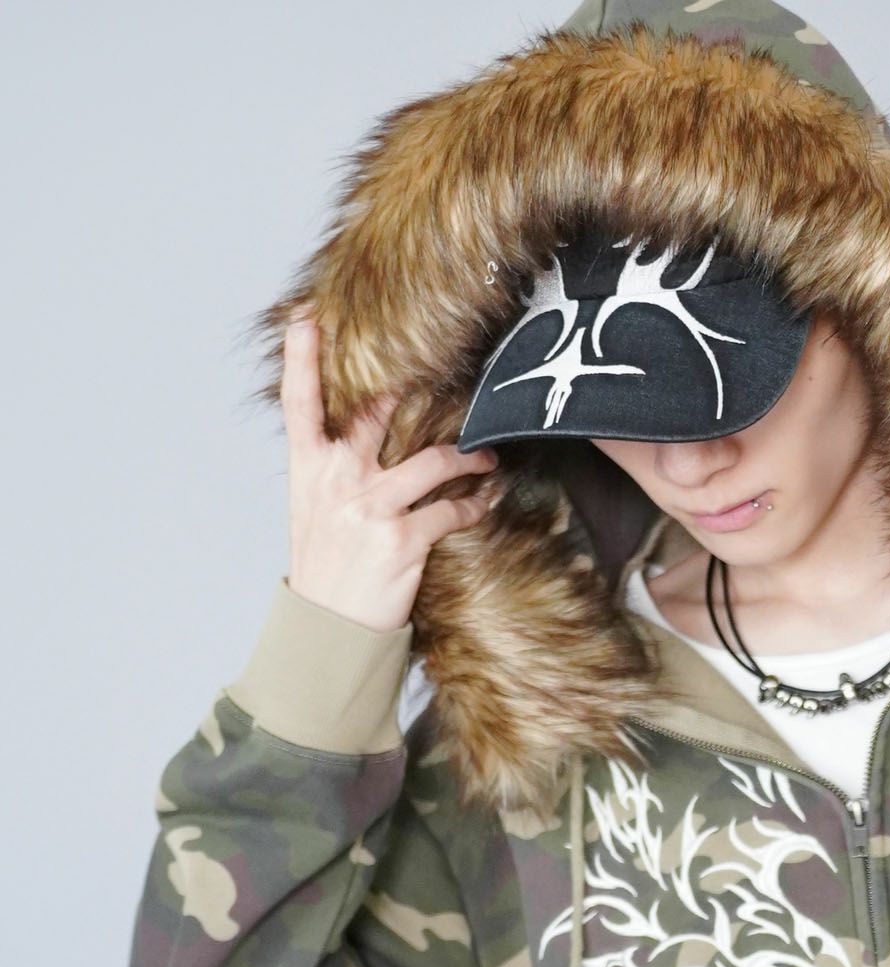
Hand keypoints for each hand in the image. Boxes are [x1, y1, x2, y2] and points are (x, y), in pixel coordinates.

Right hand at [280, 308, 503, 630]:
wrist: (329, 625)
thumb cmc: (326, 564)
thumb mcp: (314, 509)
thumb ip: (333, 468)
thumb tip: (362, 433)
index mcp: (308, 468)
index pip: (299, 402)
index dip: (301, 357)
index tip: (309, 317)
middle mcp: (337, 479)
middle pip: (380, 414)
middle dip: (417, 391)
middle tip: (453, 376)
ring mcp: (370, 508)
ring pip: (434, 461)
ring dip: (470, 459)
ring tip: (488, 459)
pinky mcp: (403, 540)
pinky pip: (452, 512)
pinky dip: (475, 505)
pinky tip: (487, 500)